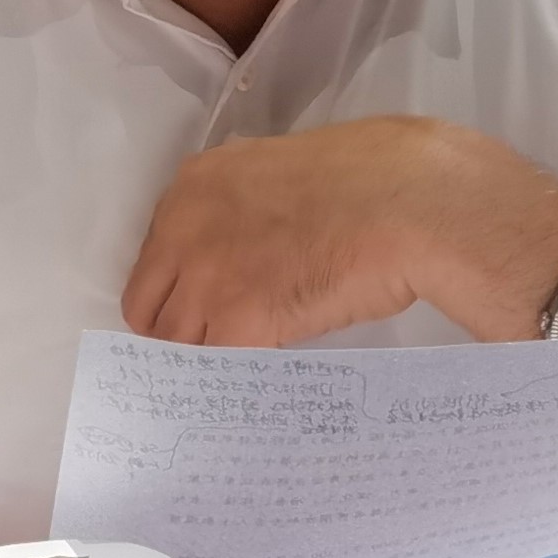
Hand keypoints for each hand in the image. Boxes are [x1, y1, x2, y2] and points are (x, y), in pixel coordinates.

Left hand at [121, 116, 557, 347]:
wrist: (408, 201)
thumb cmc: (370, 178)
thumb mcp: (284, 173)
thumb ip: (250, 208)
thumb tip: (255, 248)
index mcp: (194, 184)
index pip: (155, 259)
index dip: (181, 290)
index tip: (202, 309)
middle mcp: (183, 229)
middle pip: (149, 308)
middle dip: (178, 331)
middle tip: (218, 347)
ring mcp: (206, 277)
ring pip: (177, 346)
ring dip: (207, 359)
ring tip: (245, 368)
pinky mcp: (238, 320)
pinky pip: (216, 369)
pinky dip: (233, 381)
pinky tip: (258, 384)